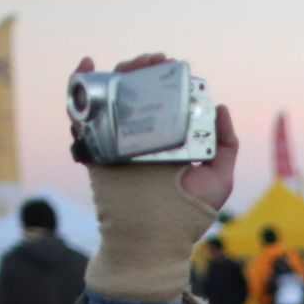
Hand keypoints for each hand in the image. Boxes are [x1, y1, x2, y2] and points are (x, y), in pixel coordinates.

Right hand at [70, 54, 238, 211]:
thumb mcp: (218, 179)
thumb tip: (220, 106)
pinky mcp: (96, 150)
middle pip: (135, 93)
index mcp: (167, 140)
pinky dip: (78, 88)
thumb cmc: (188, 216)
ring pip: (110, 98)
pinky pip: (81, 116)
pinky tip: (88, 65)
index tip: (173, 65)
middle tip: (154, 61)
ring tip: (131, 64)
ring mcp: (117, 143)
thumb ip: (225, 145)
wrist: (155, 243)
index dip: (165, 78)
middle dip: (142, 70)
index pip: (163, 100)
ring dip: (117, 73)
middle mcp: (141, 138)